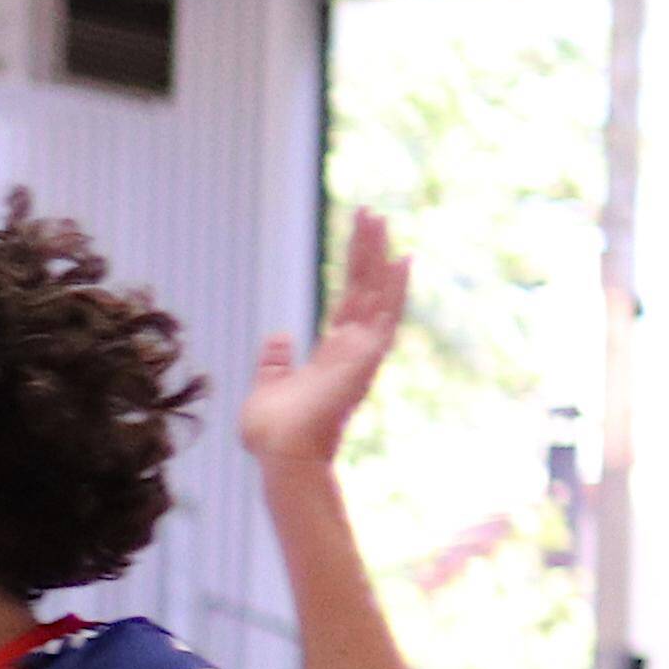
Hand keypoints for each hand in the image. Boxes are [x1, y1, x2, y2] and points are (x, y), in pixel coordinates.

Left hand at [241, 208, 405, 476]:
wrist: (281, 456)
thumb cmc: (273, 435)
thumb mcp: (266, 389)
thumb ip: (274, 362)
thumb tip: (279, 335)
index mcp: (332, 353)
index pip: (349, 300)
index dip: (355, 268)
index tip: (360, 235)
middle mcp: (353, 349)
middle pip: (365, 288)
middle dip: (367, 250)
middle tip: (371, 212)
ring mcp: (362, 352)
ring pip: (375, 293)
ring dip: (378, 256)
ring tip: (380, 219)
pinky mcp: (365, 358)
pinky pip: (384, 316)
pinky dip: (395, 289)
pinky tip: (402, 259)